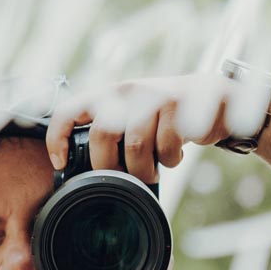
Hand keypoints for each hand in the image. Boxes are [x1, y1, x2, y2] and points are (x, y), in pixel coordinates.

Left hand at [44, 72, 250, 183]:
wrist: (212, 98)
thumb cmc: (164, 119)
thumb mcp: (132, 119)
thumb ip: (110, 135)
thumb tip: (84, 175)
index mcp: (108, 95)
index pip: (69, 110)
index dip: (59, 138)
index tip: (61, 164)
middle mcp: (126, 91)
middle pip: (102, 135)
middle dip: (110, 167)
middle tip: (124, 178)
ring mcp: (152, 97)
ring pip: (135, 147)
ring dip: (143, 170)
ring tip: (152, 172)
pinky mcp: (177, 107)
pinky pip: (164, 150)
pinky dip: (170, 162)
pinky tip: (174, 156)